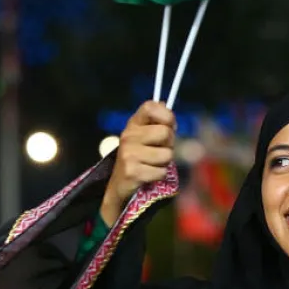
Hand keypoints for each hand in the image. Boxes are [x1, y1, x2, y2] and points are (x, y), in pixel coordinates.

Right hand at [100, 101, 175, 226]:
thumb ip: (157, 122)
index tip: (169, 125)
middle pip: (165, 133)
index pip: (151, 106)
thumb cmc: (139, 157)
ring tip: (152, 164)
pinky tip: (148, 175)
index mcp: (133, 124)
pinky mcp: (132, 172)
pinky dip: (159, 175)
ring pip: (167, 155)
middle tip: (159, 150)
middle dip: (169, 144)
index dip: (166, 115)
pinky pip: (162, 172)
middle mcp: (128, 136)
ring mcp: (128, 154)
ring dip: (164, 163)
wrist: (119, 185)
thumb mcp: (145, 135)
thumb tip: (165, 104)